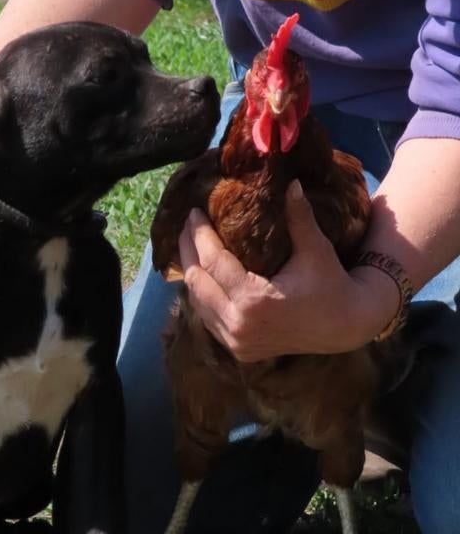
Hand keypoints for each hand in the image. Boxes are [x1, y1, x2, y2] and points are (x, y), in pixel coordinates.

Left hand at [178, 181, 398, 360]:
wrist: (347, 326)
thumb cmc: (333, 285)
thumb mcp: (315, 249)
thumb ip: (299, 216)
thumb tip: (290, 182)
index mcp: (253, 301)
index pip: (213, 262)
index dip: (200, 235)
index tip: (194, 212)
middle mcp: (238, 326)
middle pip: (197, 282)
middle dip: (187, 251)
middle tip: (186, 224)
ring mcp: (236, 342)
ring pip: (198, 303)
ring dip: (192, 273)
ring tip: (189, 245)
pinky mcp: (238, 351)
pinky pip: (209, 319)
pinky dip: (203, 295)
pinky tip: (203, 274)